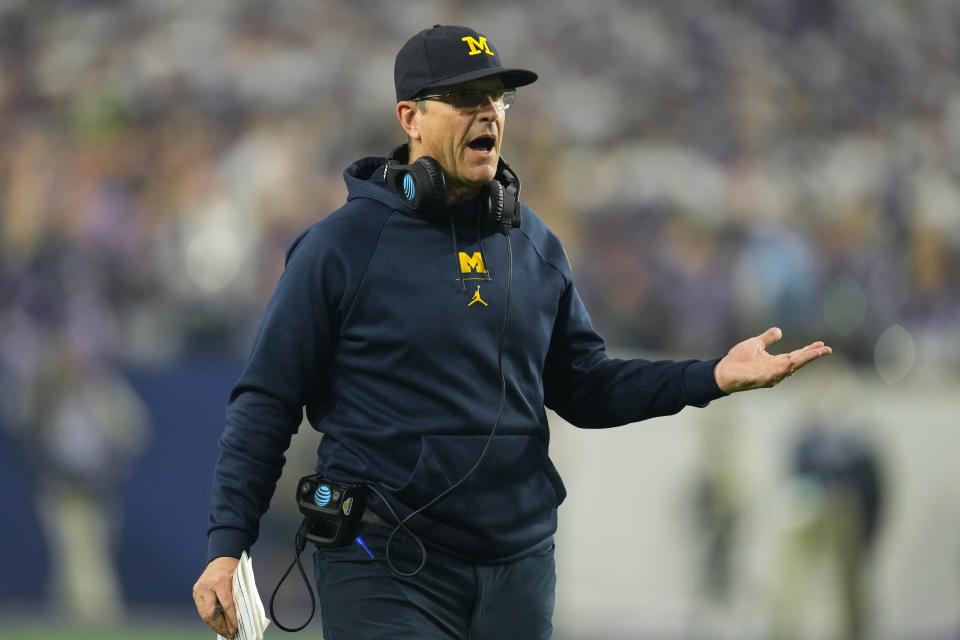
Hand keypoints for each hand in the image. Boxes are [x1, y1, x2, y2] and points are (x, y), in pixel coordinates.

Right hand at [193, 556, 239, 637]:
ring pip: (204, 614)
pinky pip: (201, 610)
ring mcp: (199, 590)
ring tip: (224, 632)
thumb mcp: (238, 580)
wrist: (221, 557)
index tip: (235, 628)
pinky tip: (217, 624)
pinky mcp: (195, 592)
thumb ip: (237, 596)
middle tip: (229, 634)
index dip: (230, 618)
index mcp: (220, 581)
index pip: (226, 605)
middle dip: (220, 626)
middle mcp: (206, 586)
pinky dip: (209, 618)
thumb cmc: (233, 568)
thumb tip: (239, 617)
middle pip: (211, 613)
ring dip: (214, 625)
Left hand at [714, 327, 831, 393]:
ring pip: (791, 367)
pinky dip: (785, 368)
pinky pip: (776, 373)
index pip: (796, 355)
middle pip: (798, 361)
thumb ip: (767, 339)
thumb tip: (779, 331)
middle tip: (826, 349)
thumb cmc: (738, 360)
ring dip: (804, 360)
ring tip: (817, 352)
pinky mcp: (762, 379)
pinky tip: (793, 363)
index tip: (822, 344)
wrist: (723, 371)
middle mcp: (777, 370)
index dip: (809, 350)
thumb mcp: (755, 344)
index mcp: (776, 362)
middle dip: (812, 355)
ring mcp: (771, 375)